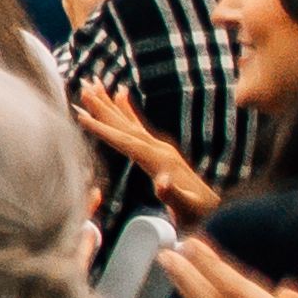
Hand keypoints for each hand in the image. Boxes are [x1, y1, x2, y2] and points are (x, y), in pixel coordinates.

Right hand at [74, 80, 219, 220]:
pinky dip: (128, 110)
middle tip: (85, 86)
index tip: (82, 117)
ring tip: (95, 84)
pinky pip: (139, 126)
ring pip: (130, 121)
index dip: (103, 129)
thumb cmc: (198, 213)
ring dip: (111, 103)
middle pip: (125, 124)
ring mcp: (161, 148)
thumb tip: (161, 182)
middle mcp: (160, 149)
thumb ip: (173, 195)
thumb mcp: (187, 208)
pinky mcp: (161, 151)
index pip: (126, 141)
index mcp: (160, 160)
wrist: (215, 211)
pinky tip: (121, 96)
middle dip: (103, 106)